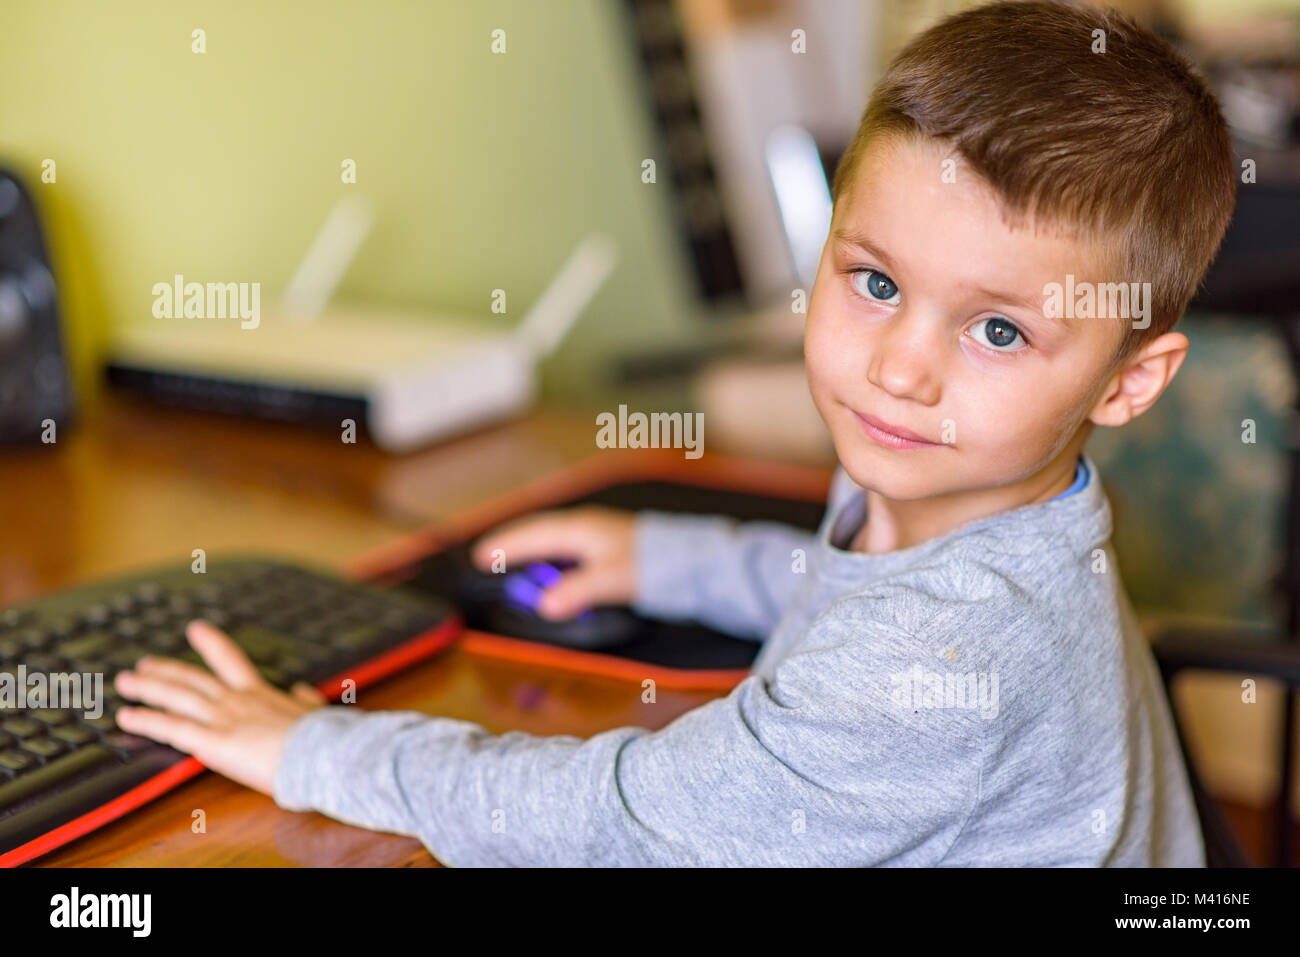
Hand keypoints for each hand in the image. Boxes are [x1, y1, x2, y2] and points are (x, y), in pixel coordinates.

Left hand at [113, 620, 327, 796]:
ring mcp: (223, 718)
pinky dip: (148, 721)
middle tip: (144, 664)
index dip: (212, 644)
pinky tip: (127, 718)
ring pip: (176, 697)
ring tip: (125, 683)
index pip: (231, 661)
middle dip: (167, 670)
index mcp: (261, 693)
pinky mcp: (213, 741)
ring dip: (148, 689)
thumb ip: (304, 701)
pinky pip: (172, 728)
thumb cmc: (323, 736)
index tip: (196, 629)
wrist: (323, 751)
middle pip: (193, 679)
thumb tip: (301, 690)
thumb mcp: (316, 711)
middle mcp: (237, 699)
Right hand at [470, 504, 637, 618]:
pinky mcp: (608, 548)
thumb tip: (544, 606)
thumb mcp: (610, 579)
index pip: (532, 535)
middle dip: (513, 544)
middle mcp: (584, 527)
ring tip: (513, 563)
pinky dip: (552, 558)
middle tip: (488, 557)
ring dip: (533, 550)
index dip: (505, 547)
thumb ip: (576, 591)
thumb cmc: (652, 564)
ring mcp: (597, 536)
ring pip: (553, 540)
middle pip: (538, 532)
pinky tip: (554, 571)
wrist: (689, 561)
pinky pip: (568, 549)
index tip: (480, 557)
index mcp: (579, 529)